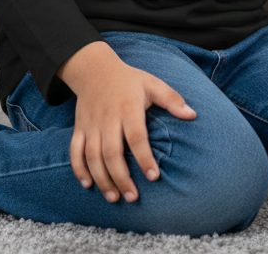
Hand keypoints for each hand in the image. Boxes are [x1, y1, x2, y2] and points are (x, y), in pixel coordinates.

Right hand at [57, 41, 195, 202]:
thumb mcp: (152, 83)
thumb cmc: (129, 80)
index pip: (136, 137)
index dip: (144, 158)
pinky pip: (75, 150)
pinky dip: (78, 168)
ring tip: (114, 197)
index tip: (154, 177)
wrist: (95, 69)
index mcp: (128, 108)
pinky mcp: (79, 128)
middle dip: (121, 177)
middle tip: (132, 197)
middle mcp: (108, 118)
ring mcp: (91, 124)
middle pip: (111, 152)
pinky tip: (88, 184)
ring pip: (92, 156)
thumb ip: (171, 99)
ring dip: (102, 178)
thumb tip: (192, 114)